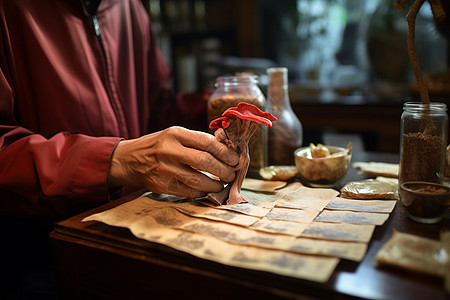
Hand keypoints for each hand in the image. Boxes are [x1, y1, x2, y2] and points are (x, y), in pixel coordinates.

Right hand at [107, 126, 238, 197]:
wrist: (127, 159)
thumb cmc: (157, 146)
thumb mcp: (173, 135)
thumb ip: (195, 141)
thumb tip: (226, 152)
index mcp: (175, 133)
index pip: (206, 142)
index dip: (225, 152)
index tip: (235, 159)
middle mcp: (169, 150)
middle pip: (204, 161)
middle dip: (223, 170)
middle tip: (232, 174)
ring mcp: (164, 169)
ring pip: (198, 179)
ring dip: (215, 184)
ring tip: (222, 183)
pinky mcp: (161, 185)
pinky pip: (188, 191)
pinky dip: (201, 191)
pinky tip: (207, 190)